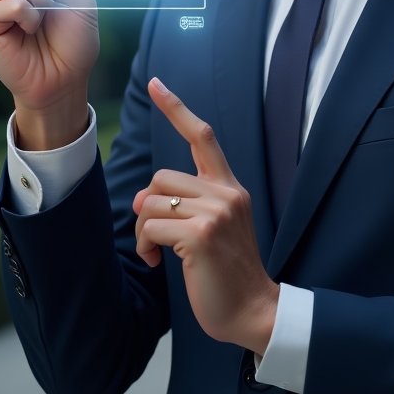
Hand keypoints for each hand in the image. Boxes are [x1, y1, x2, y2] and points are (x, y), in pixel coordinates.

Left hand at [133, 78, 279, 353]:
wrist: (252, 310)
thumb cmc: (226, 271)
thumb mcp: (213, 227)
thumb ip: (186, 203)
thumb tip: (141, 199)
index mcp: (230, 187)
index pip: (203, 136)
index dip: (177, 108)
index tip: (156, 83)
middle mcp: (227, 192)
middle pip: (161, 178)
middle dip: (147, 209)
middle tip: (155, 238)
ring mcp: (216, 212)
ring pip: (150, 202)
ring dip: (143, 232)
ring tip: (157, 253)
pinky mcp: (201, 234)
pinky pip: (151, 228)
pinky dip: (146, 247)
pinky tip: (158, 263)